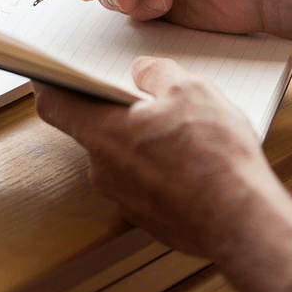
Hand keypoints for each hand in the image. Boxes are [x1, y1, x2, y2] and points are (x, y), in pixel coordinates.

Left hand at [33, 56, 283, 257]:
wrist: (242, 220)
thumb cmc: (215, 156)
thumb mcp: (189, 89)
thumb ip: (156, 73)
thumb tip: (143, 71)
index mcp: (103, 133)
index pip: (54, 105)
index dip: (49, 83)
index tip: (48, 71)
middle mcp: (104, 170)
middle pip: (96, 129)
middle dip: (117, 110)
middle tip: (146, 94)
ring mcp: (125, 199)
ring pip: (125, 157)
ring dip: (143, 140)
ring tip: (183, 127)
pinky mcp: (149, 218)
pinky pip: (146, 183)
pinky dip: (161, 168)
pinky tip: (193, 159)